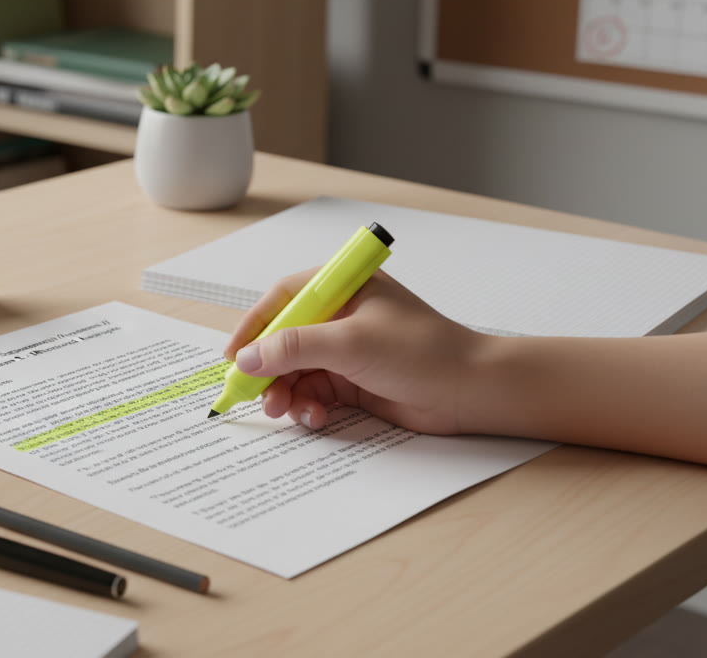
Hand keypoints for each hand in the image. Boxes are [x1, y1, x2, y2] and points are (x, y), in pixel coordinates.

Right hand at [223, 270, 488, 434]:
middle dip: (268, 369)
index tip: (234, 356)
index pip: (283, 299)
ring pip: (297, 371)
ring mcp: (347, 350)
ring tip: (285, 411)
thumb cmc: (422, 352)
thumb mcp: (351, 343)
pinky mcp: (354, 381)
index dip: (254, 326)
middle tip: (253, 395)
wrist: (472, 391)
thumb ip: (295, 347)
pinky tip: (316, 417)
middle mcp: (341, 315)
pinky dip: (308, 406)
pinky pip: (315, 392)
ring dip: (286, 392)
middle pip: (284, 340)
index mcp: (342, 288)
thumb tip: (248, 358)